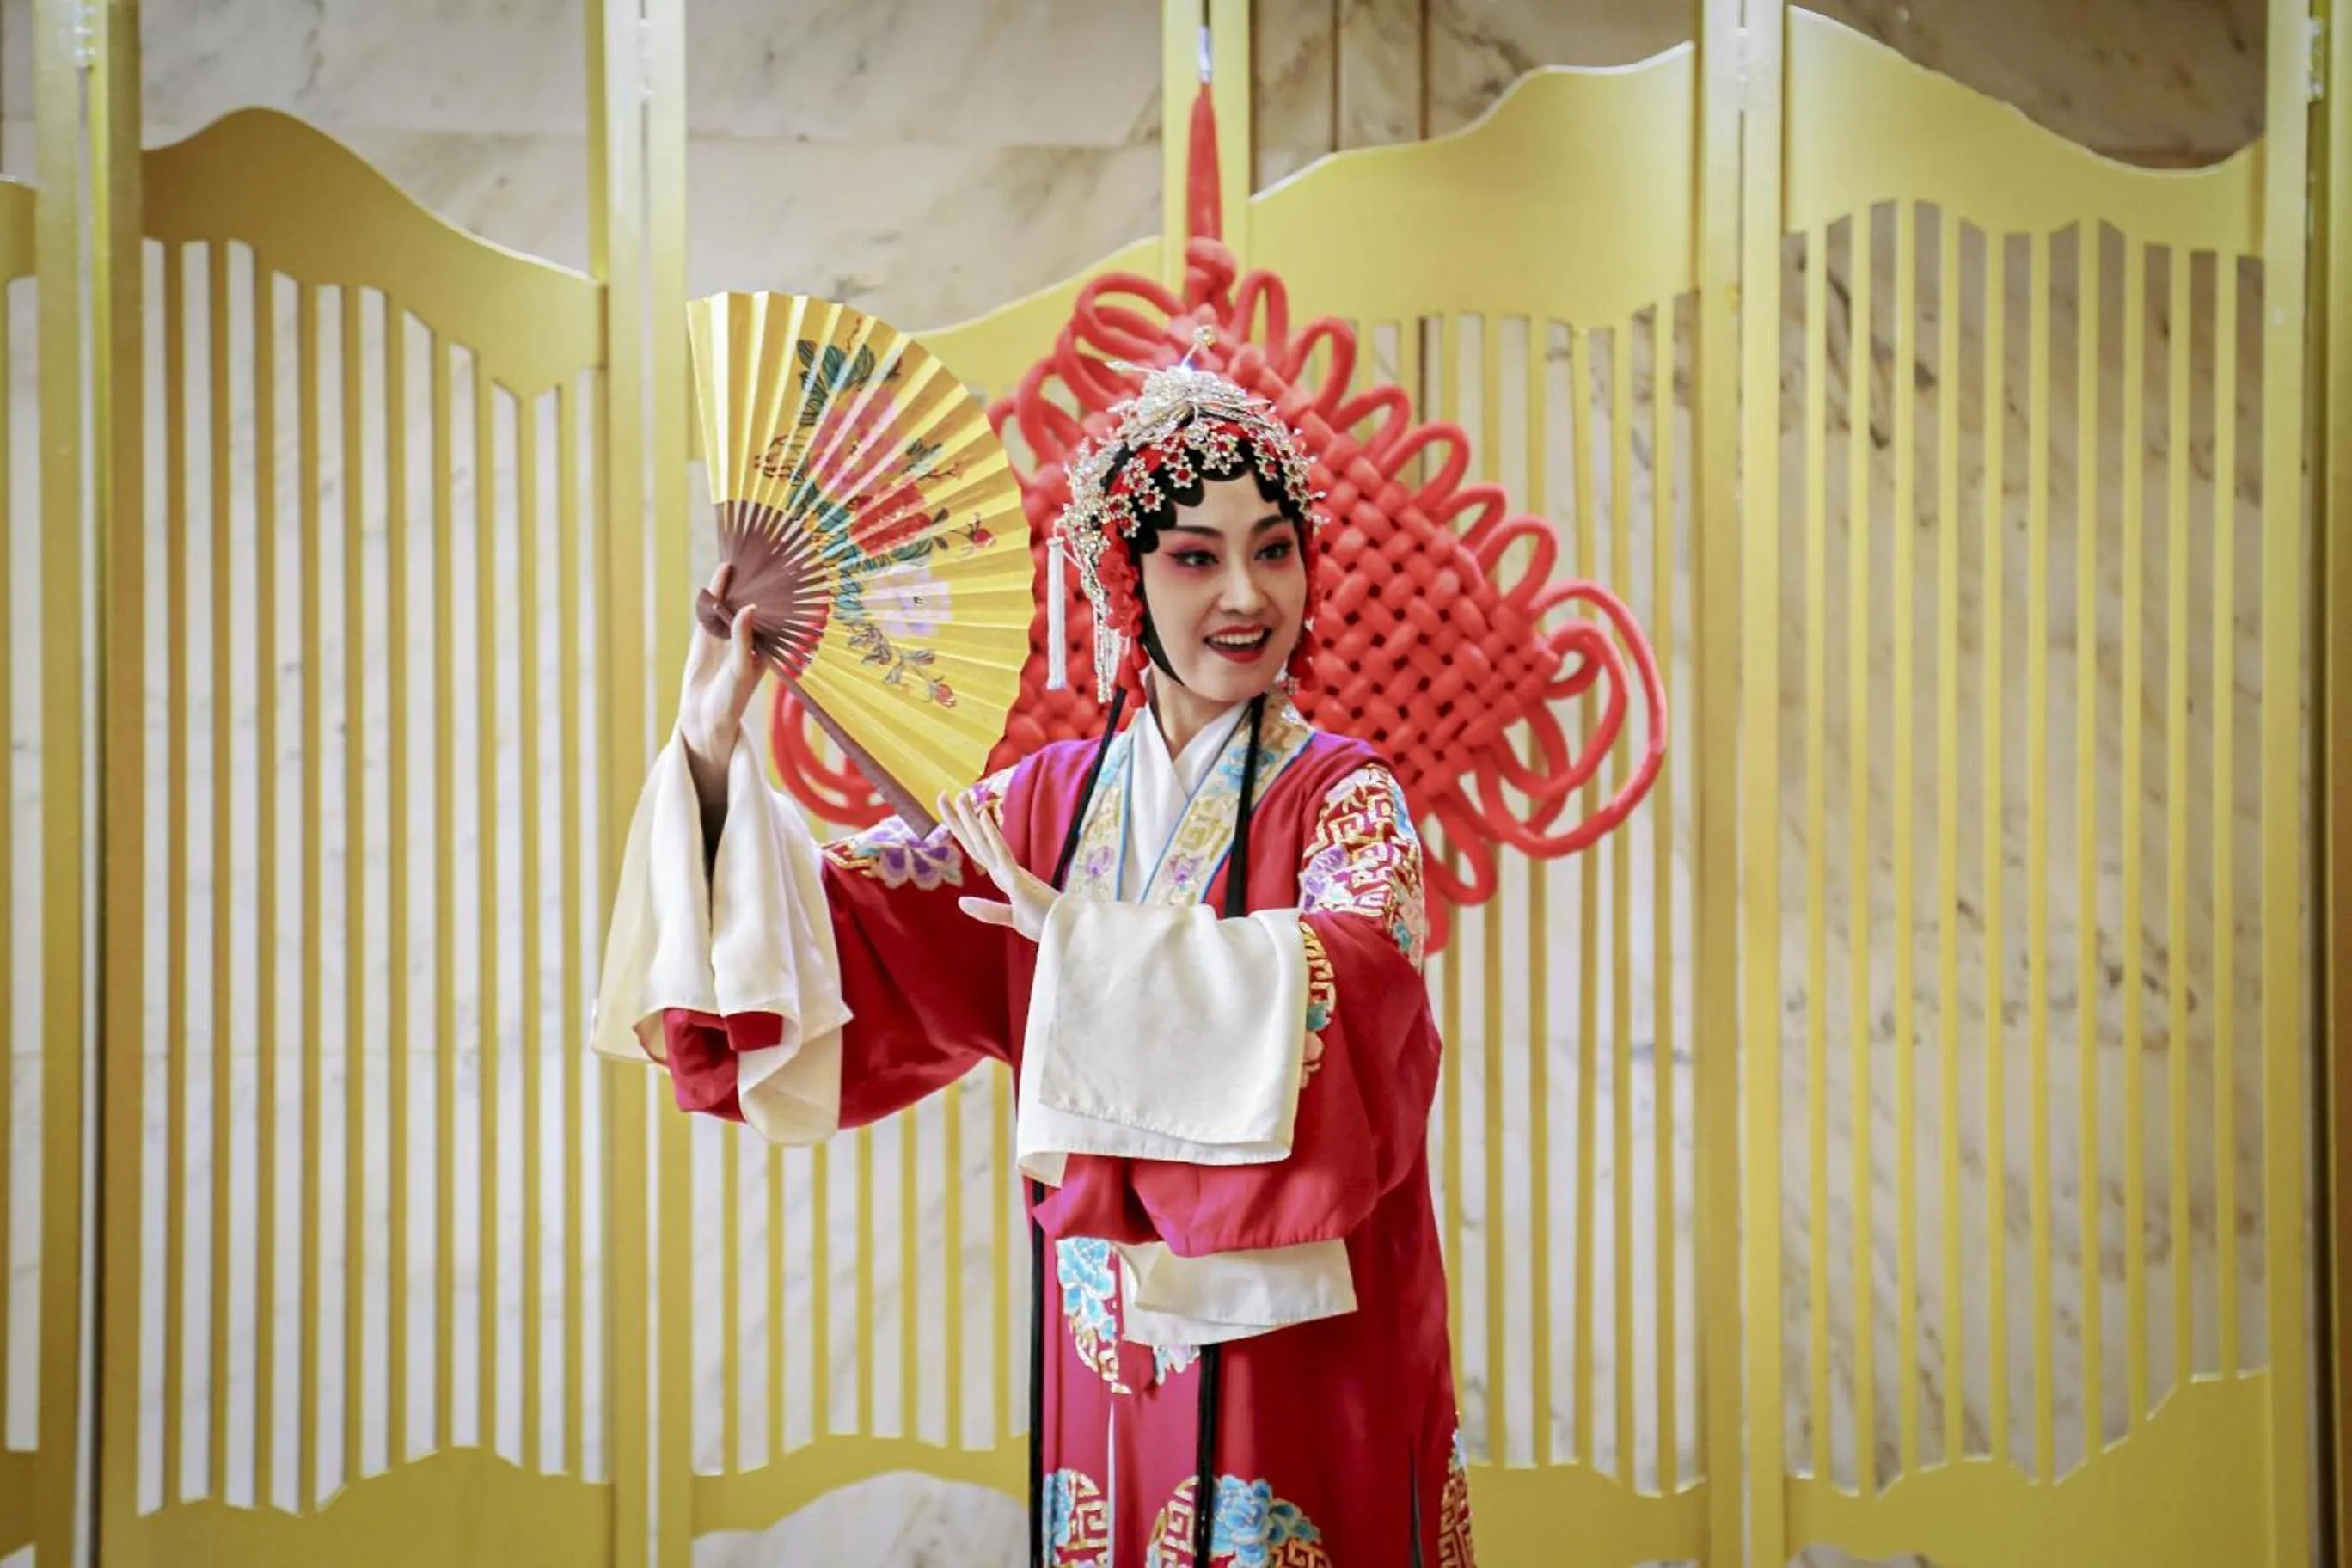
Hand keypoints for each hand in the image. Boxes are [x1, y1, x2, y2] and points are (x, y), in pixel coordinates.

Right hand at [679, 562, 762, 812]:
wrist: (703, 717)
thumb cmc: (731, 698)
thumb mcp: (741, 668)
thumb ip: (744, 639)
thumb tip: (751, 608)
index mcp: (766, 648)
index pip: (778, 618)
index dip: (785, 598)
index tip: (794, 576)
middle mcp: (749, 639)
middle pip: (756, 606)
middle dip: (760, 585)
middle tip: (767, 556)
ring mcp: (726, 636)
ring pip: (733, 604)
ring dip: (737, 584)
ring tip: (743, 557)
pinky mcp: (706, 636)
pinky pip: (713, 610)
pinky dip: (716, 593)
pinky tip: (721, 574)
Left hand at [940, 789, 1057, 942]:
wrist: (1068, 934)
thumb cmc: (1046, 923)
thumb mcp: (1012, 918)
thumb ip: (987, 910)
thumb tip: (960, 901)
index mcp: (1003, 875)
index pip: (976, 849)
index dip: (961, 829)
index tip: (949, 809)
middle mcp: (1006, 869)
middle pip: (976, 841)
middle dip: (959, 819)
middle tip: (941, 795)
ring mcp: (1013, 872)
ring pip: (987, 843)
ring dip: (972, 820)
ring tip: (961, 796)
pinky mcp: (1020, 881)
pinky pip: (1003, 855)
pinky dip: (993, 836)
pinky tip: (983, 817)